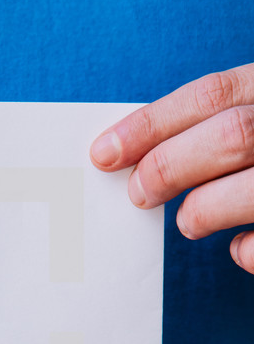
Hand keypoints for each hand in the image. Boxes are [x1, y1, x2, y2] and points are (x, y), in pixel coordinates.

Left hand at [89, 63, 253, 271]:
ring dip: (205, 209)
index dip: (152, 124)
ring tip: (189, 222)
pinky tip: (238, 248)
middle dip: (171, 166)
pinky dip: (248, 249)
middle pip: (232, 134)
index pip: (212, 94)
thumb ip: (222, 124)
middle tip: (139, 194)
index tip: (103, 153)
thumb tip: (140, 160)